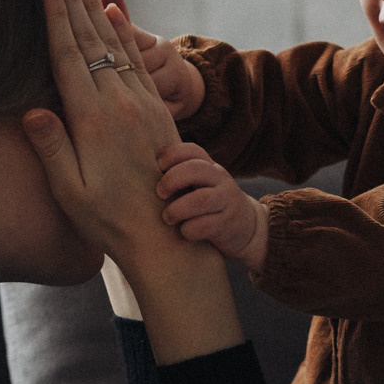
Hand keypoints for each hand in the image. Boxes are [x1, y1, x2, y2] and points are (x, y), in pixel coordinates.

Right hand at [24, 0, 243, 361]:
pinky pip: (136, 58)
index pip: (67, 52)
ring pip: (113, 39)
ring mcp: (140, 101)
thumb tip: (30, 110)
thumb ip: (53, 149)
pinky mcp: (155, 108)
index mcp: (92, 119)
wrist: (168, 237)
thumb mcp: (72, 193)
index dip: (53, 9)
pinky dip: (122, 28)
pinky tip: (112, 7)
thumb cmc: (109, 221)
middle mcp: (119, 101)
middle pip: (88, 33)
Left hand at [156, 143, 269, 273]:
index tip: (157, 167)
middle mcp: (220, 179)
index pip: (192, 150)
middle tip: (160, 193)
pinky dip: (189, 230)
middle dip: (172, 180)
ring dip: (178, 209)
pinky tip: (184, 232)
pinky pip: (206, 225)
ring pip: (202, 199)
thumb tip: (137, 169)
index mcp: (209, 166)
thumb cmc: (209, 204)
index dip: (172, 155)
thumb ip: (180, 175)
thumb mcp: (200, 184)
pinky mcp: (228, 225)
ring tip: (167, 217)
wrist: (246, 227)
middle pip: (196, 170)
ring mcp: (227, 201)